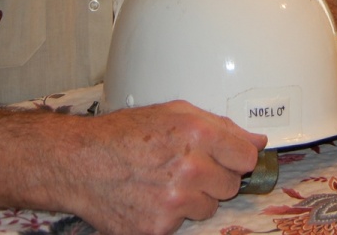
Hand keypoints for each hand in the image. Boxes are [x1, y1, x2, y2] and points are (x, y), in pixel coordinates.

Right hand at [68, 100, 267, 234]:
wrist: (80, 163)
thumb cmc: (123, 135)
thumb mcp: (173, 113)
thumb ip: (220, 126)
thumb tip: (257, 140)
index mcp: (197, 134)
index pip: (247, 157)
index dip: (236, 157)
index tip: (227, 158)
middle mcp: (189, 169)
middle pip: (230, 185)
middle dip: (212, 178)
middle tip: (184, 168)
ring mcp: (175, 202)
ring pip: (208, 208)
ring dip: (193, 199)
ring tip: (163, 182)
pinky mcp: (160, 228)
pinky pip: (182, 225)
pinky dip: (169, 215)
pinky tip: (149, 198)